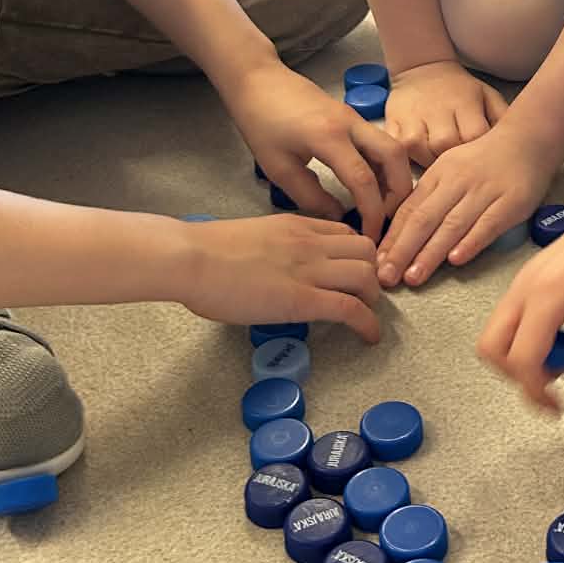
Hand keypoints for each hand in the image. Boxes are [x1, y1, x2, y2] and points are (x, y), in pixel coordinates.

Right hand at [177, 214, 383, 339]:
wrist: (190, 258)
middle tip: (364, 295)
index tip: (355, 272)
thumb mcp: (252, 237)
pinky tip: (369, 336)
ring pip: (366, 276)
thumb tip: (278, 267)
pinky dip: (368, 324)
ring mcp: (308, 269)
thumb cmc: (204, 252)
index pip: (346, 233)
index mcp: (296, 226)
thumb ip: (275, 247)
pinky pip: (350, 309)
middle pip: (366, 251)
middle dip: (372, 274)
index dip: (358, 254)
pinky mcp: (302, 300)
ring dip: (372, 299)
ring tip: (365, 315)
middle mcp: (310, 242)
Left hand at [224, 58, 412, 242]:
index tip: (370, 235)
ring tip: (382, 205)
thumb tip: (338, 217)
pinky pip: (380, 142)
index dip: (372, 212)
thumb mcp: (278, 167)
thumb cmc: (261, 121)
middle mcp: (351, 124)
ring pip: (393, 147)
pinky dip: (384, 166)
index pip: (364, 180)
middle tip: (386, 218)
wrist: (258, 80)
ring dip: (395, 177)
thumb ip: (310, 196)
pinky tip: (372, 185)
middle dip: (398, 192)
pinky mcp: (353, 117)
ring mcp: (355, 118)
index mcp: (328, 137)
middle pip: (395, 157)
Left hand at [377, 123, 555, 287]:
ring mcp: (484, 192)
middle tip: (386, 277)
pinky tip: (455, 260)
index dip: (392, 239)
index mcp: (438, 176)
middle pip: (424, 219)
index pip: (409, 210)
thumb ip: (429, 199)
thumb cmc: (484, 162)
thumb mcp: (450, 170)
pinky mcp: (511, 202)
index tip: (377, 263)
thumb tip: (400, 235)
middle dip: (402, 250)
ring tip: (413, 277)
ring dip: (430, 253)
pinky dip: (471, 242)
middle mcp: (457, 183)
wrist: (528, 141)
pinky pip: (488, 223)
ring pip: (452, 225)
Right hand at [385, 60, 508, 166]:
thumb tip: (522, 142)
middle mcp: (438, 112)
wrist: (422, 71)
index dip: (479, 155)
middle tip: (462, 168)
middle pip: (447, 151)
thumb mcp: (487, 97)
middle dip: (456, 164)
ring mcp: (413, 121)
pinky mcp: (393, 128)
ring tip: (442, 165)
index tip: (482, 162)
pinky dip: (411, 162)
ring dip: (433, 166)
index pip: (474, 138)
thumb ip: (503, 118)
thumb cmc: (460, 90)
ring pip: (423, 156)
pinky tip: (421, 161)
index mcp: (465, 104)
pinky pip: (401, 155)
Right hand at [477, 198, 563, 413]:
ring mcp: (521, 281)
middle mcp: (524, 286)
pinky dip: (527, 339)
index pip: (520, 358)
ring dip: (521, 357)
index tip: (557, 405)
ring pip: (495, 334)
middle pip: (491, 348)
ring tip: (563, 356)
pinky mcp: (526, 279)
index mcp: (548, 294)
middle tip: (553, 383)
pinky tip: (563, 336)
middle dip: (517, 376)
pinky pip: (510, 320)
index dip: (535, 391)